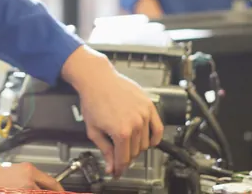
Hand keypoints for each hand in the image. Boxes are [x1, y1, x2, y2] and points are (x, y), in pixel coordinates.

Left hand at [61, 46, 163, 177]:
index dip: (119, 168)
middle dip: (126, 156)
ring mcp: (144, 114)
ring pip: (146, 143)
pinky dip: (155, 138)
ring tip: (127, 142)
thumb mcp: (94, 130)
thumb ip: (105, 150)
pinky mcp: (149, 105)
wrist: (98, 79)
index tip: (117, 171)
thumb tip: (111, 167)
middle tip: (118, 154)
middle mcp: (136, 124)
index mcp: (121, 132)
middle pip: (135, 152)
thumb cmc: (93, 100)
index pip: (124, 159)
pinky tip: (149, 141)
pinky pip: (158, 128)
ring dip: (137, 146)